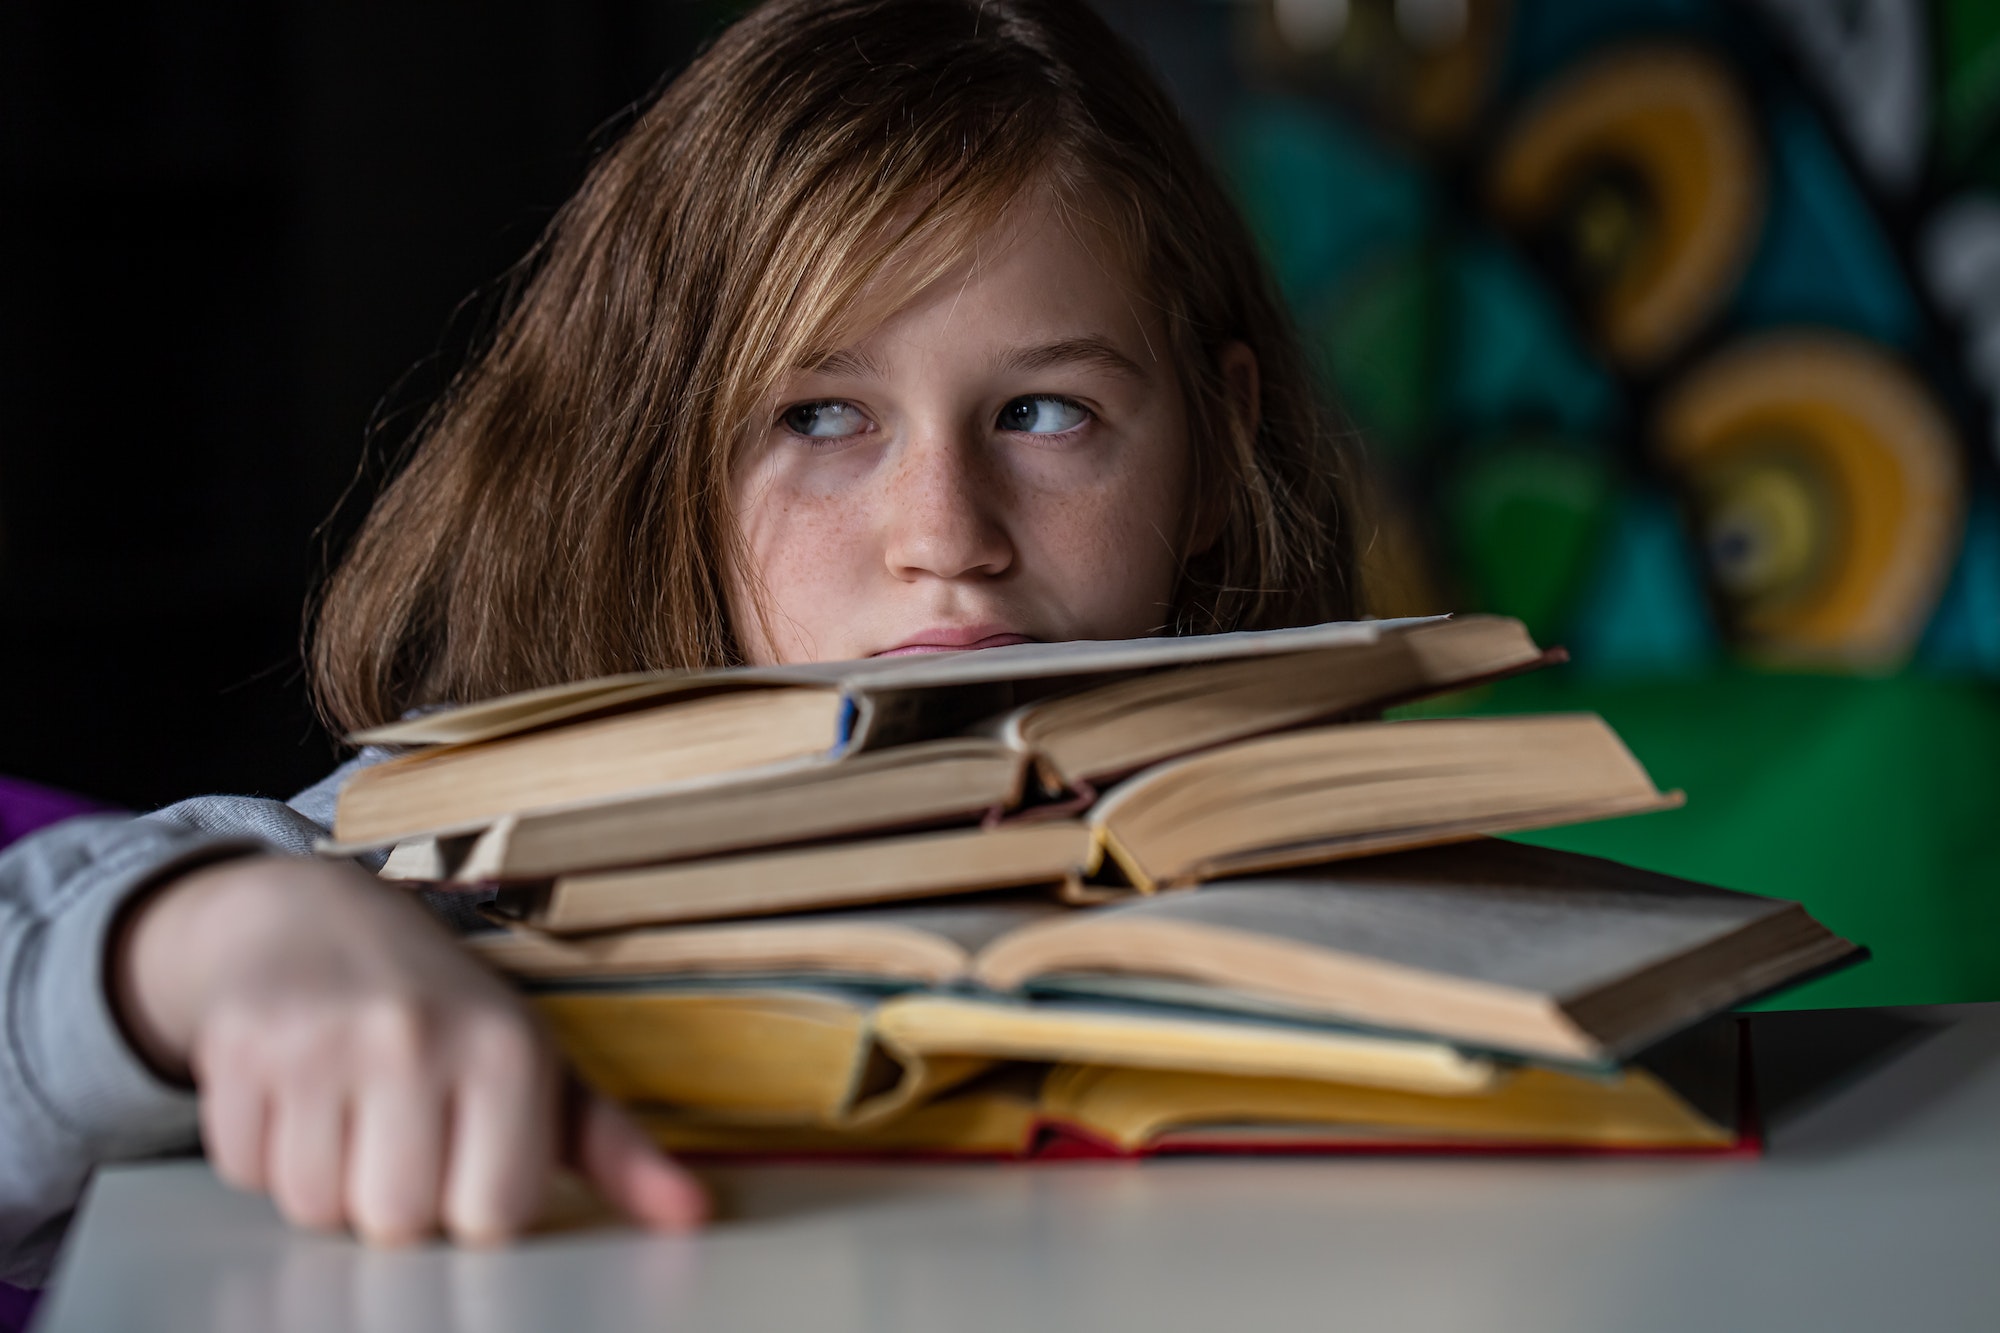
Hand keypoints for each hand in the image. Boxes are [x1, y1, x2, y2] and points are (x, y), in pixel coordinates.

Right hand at [111, 854, 705, 1244]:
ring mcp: (319, 1042)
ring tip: (352, 1109)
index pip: (493, 1216)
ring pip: (317, 1209)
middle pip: (399, 1223)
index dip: (476, 1203)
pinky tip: (297, 1095)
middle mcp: (414, 1038)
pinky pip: (246, 1174)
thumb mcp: (537, 1066)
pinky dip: (266, 1155)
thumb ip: (616, 1150)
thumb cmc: (443, 1010)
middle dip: (399, 1198)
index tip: (472, 1154)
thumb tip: (692, 1215)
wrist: (311, 917)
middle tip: (405, 1130)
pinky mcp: (236, 1049)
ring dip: (329, 1180)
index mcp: (505, 1050)